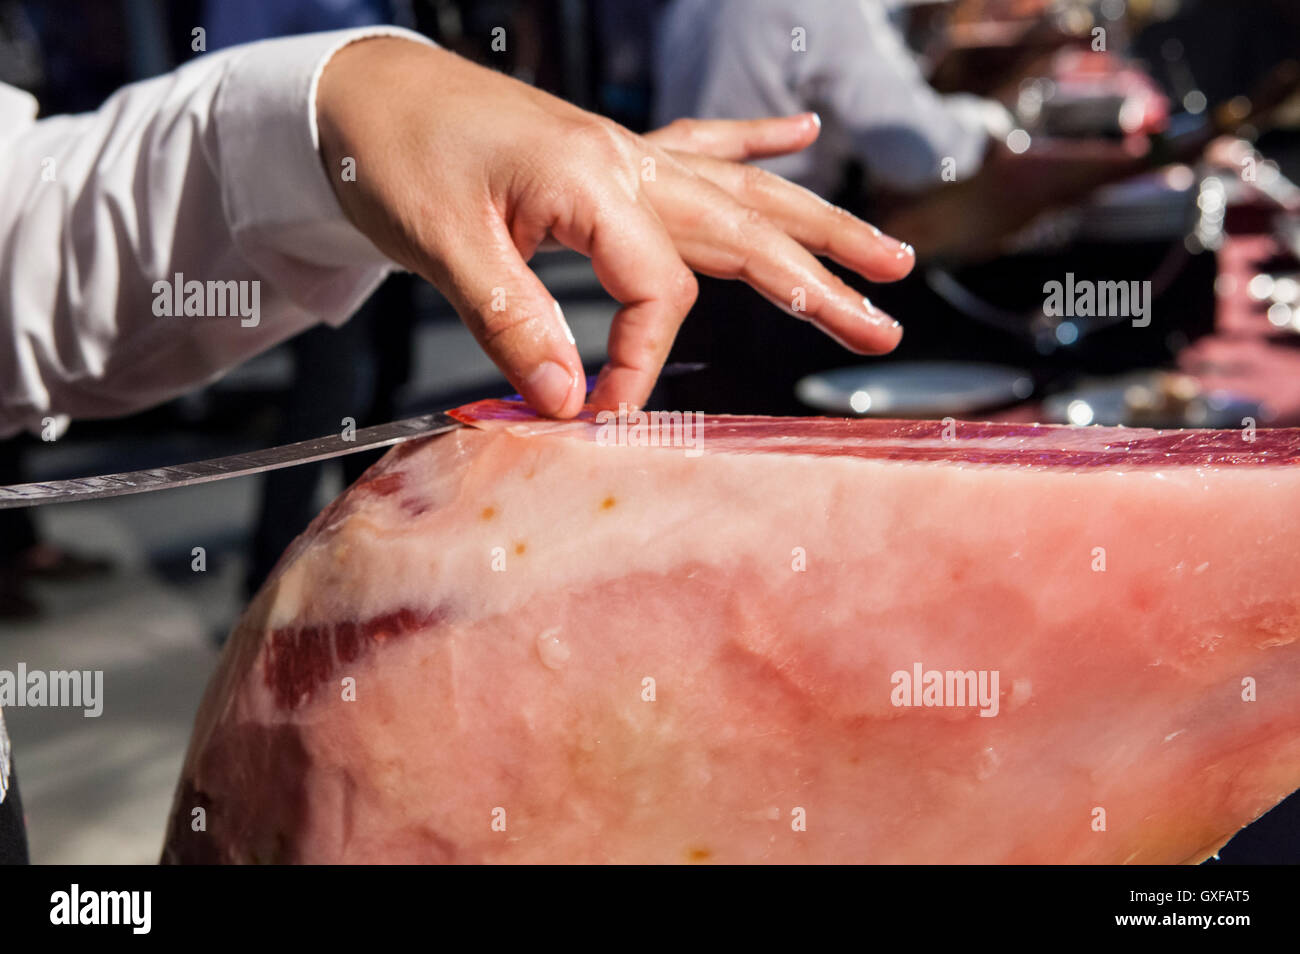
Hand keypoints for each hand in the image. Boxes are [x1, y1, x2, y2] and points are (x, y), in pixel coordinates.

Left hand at [316, 37, 913, 416]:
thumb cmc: (397, 156)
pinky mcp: (613, 155)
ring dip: (819, 226)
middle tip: (883, 324)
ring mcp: (627, 155)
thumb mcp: (444, 246)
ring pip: (745, 192)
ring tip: (887, 256)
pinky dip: (756, 142)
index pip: (657, 292)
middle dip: (821, 283)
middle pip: (748, 231)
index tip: (607, 413)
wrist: (366, 91)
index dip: (639, 362)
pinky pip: (702, 146)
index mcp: (593, 186)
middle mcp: (628, 165)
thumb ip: (513, 322)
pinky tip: (804, 134)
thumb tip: (566, 400)